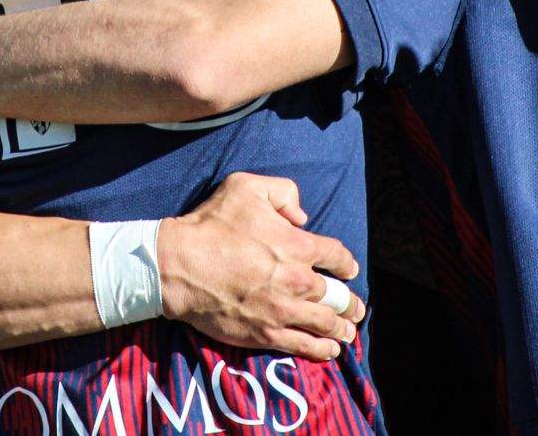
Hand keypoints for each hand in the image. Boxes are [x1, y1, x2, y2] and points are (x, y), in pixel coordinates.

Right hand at [158, 172, 362, 361]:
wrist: (180, 265)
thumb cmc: (211, 224)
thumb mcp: (247, 186)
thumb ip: (284, 193)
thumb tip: (301, 216)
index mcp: (298, 245)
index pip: (337, 256)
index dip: (347, 263)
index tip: (350, 269)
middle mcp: (298, 281)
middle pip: (339, 295)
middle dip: (352, 304)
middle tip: (357, 309)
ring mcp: (284, 311)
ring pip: (326, 323)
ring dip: (342, 328)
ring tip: (348, 332)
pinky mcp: (267, 334)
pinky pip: (304, 345)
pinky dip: (322, 349)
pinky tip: (330, 350)